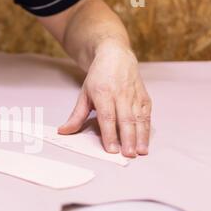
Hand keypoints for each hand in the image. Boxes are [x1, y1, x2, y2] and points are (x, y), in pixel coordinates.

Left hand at [58, 40, 151, 156]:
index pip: (107, 117)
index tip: (111, 149)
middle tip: (128, 155)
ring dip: (140, 136)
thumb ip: (76, 116)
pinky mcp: (144, 95)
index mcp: (103, 93)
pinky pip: (147, 113)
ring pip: (139, 118)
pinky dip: (147, 127)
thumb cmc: (98, 77)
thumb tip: (63, 131)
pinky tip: (146, 140)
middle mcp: (120, 94)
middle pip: (125, 119)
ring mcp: (134, 94)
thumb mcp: (83, 94)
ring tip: (140, 151)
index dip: (109, 134)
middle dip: (128, 139)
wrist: (115, 56)